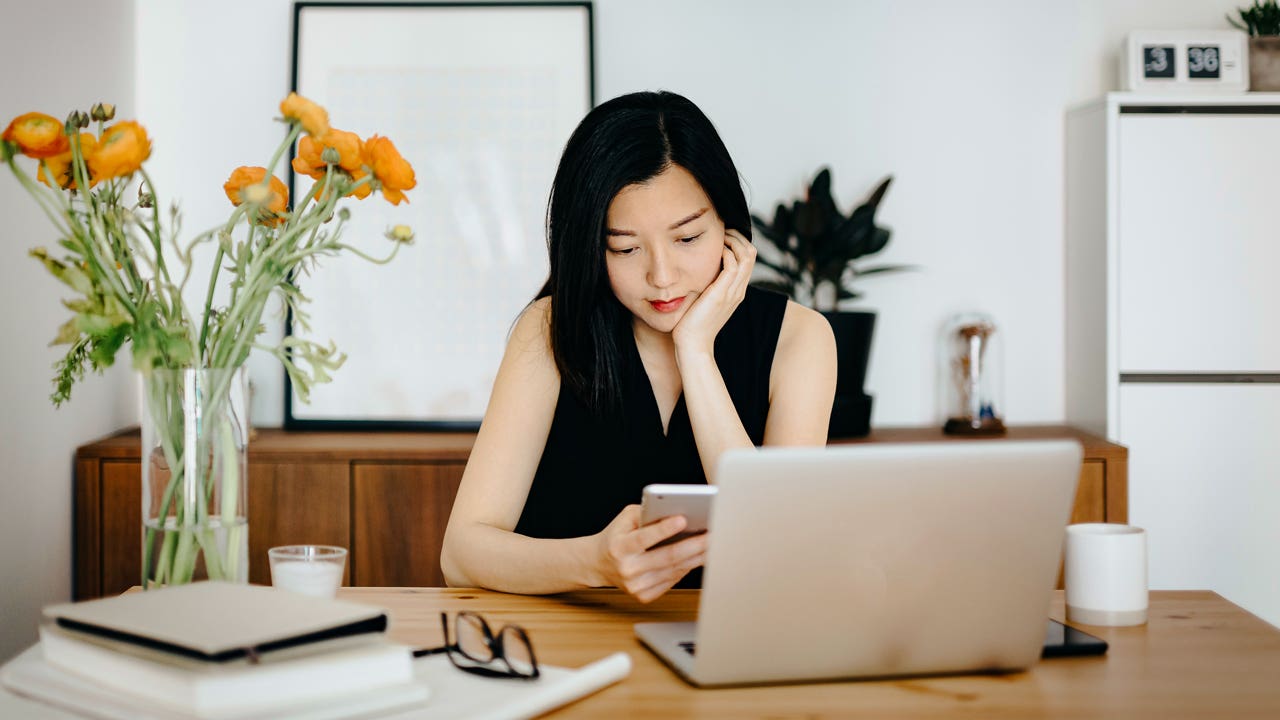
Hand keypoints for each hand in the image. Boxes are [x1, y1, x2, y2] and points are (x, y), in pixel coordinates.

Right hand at [592, 505, 707, 602]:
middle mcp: (627, 569)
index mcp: (619, 547)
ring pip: (675, 570)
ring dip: (698, 557)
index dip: (664, 529)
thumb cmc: (617, 536)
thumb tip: (676, 511)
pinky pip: (673, 580)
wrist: (599, 565)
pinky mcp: (644, 596)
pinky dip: (687, 567)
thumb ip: (647, 512)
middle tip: (714, 534)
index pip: (644, 538)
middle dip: (694, 545)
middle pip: (667, 557)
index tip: (683, 519)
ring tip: (715, 544)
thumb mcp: (624, 518)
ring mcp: (636, 586)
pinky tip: (700, 556)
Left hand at [671, 228, 755, 355]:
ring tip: (718, 236)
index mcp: (736, 291)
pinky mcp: (721, 294)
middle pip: (751, 253)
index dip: (738, 242)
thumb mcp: (703, 300)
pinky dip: (726, 252)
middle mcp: (738, 290)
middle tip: (721, 231)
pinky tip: (714, 250)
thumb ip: (706, 285)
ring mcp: (732, 292)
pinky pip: (733, 265)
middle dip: (737, 236)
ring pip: (746, 255)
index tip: (721, 235)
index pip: (748, 258)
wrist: (693, 345)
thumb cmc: (692, 325)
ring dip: (733, 240)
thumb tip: (695, 268)